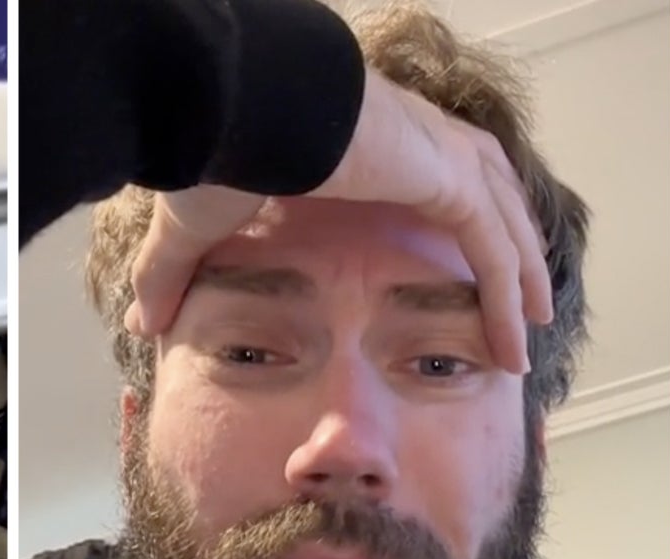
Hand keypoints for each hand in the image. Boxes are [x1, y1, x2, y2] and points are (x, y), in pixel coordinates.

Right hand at [125, 69, 553, 373]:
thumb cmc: (218, 148)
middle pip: (484, 196)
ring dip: (523, 274)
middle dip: (506, 248)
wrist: (237, 110)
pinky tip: (517, 336)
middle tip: (522, 299)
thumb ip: (173, 274)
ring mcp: (437, 152)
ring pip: (502, 223)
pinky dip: (510, 294)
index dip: (451, 221)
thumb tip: (138, 321)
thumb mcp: (196, 227)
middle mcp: (415, 137)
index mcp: (368, 140)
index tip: (455, 274)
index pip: (428, 177)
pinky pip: (495, 247)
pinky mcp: (446, 176)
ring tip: (532, 323)